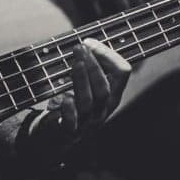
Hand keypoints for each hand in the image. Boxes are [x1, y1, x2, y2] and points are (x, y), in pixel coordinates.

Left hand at [22, 38, 131, 160]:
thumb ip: (91, 67)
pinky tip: (65, 97)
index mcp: (112, 95)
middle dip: (94, 65)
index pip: (122, 73)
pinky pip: (72, 123)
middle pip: (105, 88)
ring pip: (89, 102)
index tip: (89, 42)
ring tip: (75, 63)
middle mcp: (103, 109)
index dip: (109, 54)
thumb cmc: (74, 105)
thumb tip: (87, 42)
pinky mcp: (69, 131)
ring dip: (82, 80)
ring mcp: (87, 122)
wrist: (56, 136)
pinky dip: (70, 109)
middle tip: (80, 48)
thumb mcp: (88, 86)